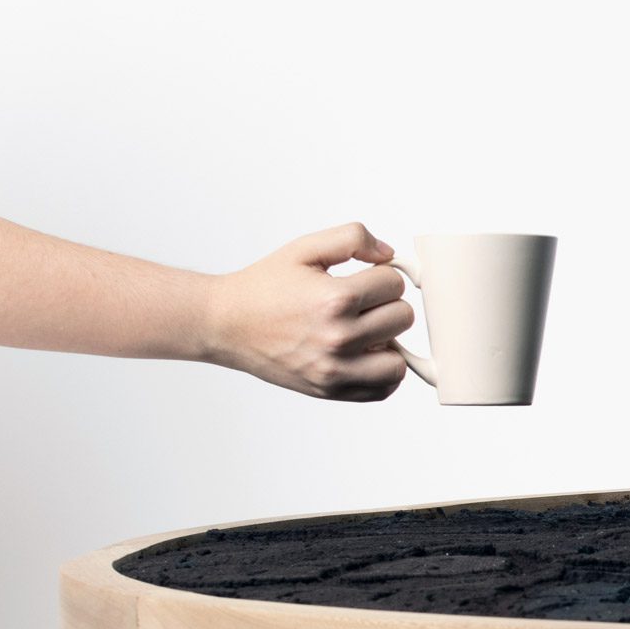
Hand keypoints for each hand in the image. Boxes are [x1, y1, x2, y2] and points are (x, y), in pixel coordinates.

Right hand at [200, 224, 414, 400]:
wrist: (225, 324)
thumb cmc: (263, 288)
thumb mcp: (304, 249)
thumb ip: (351, 239)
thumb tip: (389, 254)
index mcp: (334, 300)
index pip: (394, 283)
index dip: (380, 275)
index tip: (361, 279)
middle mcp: (338, 338)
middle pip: (403, 317)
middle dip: (386, 304)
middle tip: (360, 303)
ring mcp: (336, 370)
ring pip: (399, 359)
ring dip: (388, 342)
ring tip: (363, 331)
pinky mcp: (332, 389)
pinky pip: (384, 387)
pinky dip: (381, 371)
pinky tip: (363, 354)